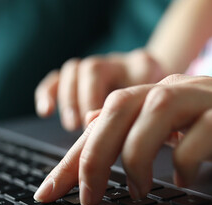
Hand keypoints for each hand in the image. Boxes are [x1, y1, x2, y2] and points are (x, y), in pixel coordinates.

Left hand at [34, 74, 211, 204]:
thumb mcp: (183, 133)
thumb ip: (140, 132)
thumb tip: (91, 132)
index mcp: (160, 96)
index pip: (102, 121)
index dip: (71, 157)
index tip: (48, 191)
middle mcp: (180, 91)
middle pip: (118, 107)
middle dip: (93, 154)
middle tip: (89, 195)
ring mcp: (211, 100)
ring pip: (156, 111)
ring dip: (136, 155)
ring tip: (136, 190)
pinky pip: (206, 131)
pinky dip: (187, 158)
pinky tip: (184, 181)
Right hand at [35, 49, 165, 130]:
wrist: (163, 90)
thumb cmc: (163, 108)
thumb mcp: (166, 112)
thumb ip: (146, 117)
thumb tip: (118, 136)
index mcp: (145, 66)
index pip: (125, 74)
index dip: (114, 105)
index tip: (108, 127)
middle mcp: (118, 62)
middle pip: (92, 68)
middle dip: (86, 100)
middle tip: (87, 128)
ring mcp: (97, 67)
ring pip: (73, 70)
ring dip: (70, 100)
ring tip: (73, 125)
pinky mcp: (79, 78)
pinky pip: (57, 78)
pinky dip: (48, 93)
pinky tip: (45, 112)